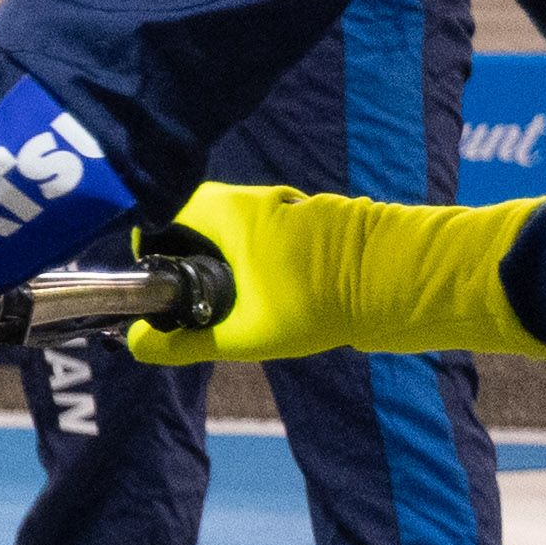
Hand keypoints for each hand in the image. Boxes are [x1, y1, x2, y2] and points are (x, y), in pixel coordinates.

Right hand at [123, 181, 545, 372]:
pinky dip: (268, 258)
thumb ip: (185, 342)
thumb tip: (138, 345)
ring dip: (234, 258)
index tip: (158, 279)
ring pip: (243, 227)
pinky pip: (277, 233)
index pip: (166, 211)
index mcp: (231, 212)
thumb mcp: (245, 334)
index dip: (153, 245)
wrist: (406, 285)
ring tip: (246, 300)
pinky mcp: (325, 218)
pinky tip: (285, 292)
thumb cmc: (320, 304)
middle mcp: (261, 199)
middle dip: (194, 256)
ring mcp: (297, 205)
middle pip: (203, 219)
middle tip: (199, 298)